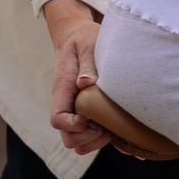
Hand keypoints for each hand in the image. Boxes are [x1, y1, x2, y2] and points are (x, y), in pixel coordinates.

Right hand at [42, 0, 108, 155]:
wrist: (78, 36)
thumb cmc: (83, 39)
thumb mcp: (86, 45)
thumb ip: (86, 64)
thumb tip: (85, 83)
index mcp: (63, 89)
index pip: (57, 119)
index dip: (71, 125)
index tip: (88, 119)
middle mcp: (68, 104)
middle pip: (68, 137)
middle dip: (87, 138)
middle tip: (105, 127)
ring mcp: (77, 110)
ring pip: (78, 141)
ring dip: (95, 142)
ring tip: (112, 130)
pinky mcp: (89, 111)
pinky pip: (92, 134)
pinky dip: (104, 140)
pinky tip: (121, 136)